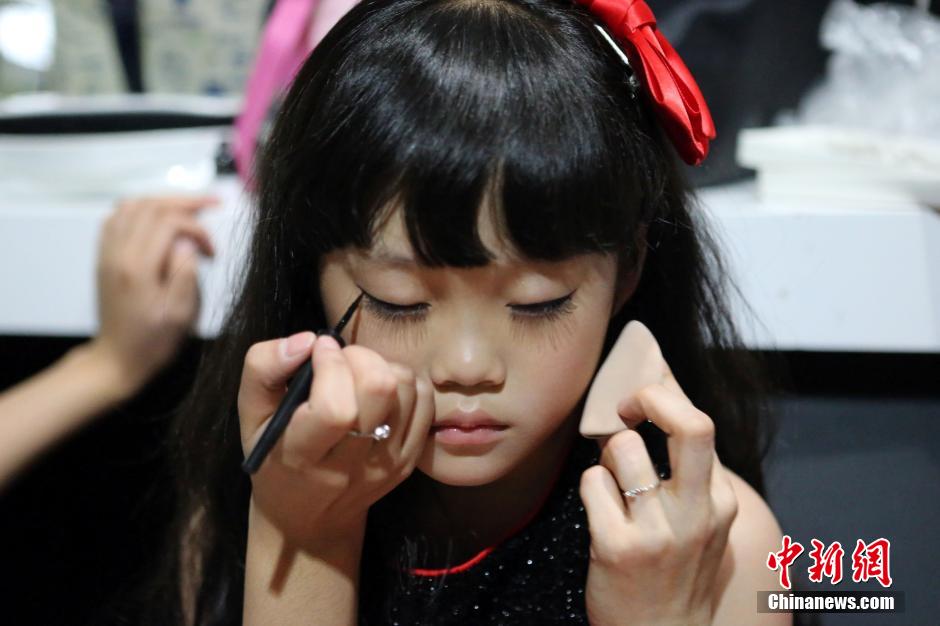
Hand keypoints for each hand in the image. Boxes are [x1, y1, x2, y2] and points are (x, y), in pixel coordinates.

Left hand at [89, 195, 216, 397]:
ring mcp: (107, 253)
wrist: (116, 359)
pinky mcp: (104, 256)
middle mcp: (118, 254)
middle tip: (212, 206)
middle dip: (185, 202)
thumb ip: (185, 274)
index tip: (212, 252)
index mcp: (138, 268)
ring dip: (163, 202)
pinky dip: (140, 211)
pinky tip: (159, 221)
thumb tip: (188, 243)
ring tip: (188, 211)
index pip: (169, 223)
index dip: (197, 229)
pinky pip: (117, 217)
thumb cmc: (153, 341)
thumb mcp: (180, 315)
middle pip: (150, 205)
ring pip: (132, 205)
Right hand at [238, 332, 434, 549]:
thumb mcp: (251, 418)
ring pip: (407, 389)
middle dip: (360, 357)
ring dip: (382, 367)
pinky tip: (379, 392)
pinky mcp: (409, 461)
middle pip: (380, 390)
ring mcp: (386, 465)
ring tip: (357, 376)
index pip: (336, 408)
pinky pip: (424, 401)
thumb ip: (263, 370)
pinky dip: (405, 383)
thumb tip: (307, 340)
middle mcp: (351, 466)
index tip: (318, 350)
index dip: (331, 366)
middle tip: (340, 360)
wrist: (309, 518)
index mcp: (303, 457)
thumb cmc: (275, 458)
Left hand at [579, 363, 738, 625]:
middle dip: (651, 396)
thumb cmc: (674, 572)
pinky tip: (601, 511)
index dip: (666, 387)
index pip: (699, 423)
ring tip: (613, 479)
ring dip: (607, 454)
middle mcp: (697, 512)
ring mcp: (659, 532)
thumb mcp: (698, 522)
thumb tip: (661, 396)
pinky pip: (592, 483)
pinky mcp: (618, 547)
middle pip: (689, 424)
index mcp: (719, 501)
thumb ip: (687, 469)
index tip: (644, 368)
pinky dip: (591, 488)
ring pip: (623, 447)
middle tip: (627, 403)